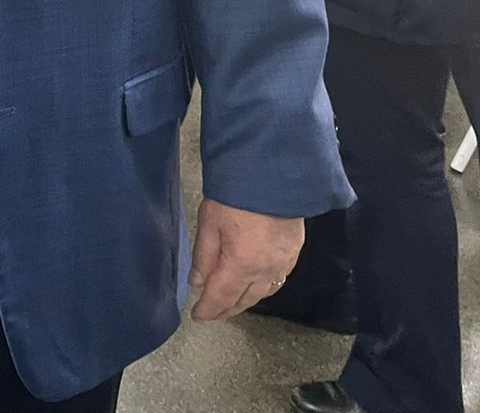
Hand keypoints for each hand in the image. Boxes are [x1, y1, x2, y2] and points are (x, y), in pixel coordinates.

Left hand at [187, 197, 302, 320]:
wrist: (272, 175)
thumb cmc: (233, 196)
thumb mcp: (209, 223)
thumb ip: (203, 257)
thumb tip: (197, 284)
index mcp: (242, 265)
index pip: (222, 297)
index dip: (209, 309)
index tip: (197, 316)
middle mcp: (266, 270)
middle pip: (245, 300)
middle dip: (226, 309)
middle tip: (212, 313)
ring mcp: (284, 263)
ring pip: (263, 293)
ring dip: (245, 301)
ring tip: (230, 302)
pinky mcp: (294, 253)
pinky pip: (277, 280)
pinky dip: (262, 288)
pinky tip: (254, 285)